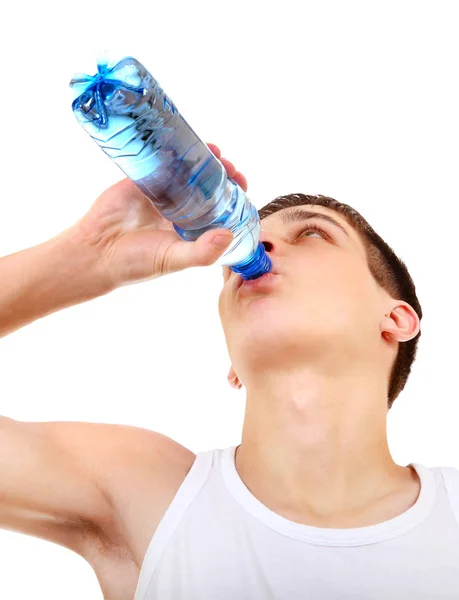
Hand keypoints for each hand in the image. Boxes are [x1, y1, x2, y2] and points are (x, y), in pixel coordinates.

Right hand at [73, 143, 247, 288]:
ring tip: (215, 154)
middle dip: (223, 174)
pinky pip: (163, 160)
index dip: (233, 196)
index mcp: (192, 229)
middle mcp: (180, 209)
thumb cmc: (135, 263)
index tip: (241, 186)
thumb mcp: (173, 260)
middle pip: (208, 185)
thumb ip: (201, 252)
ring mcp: (162, 192)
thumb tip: (228, 235)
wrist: (95, 252)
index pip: (220, 208)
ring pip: (188, 170)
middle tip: (230, 168)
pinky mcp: (143, 179)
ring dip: (204, 159)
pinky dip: (176, 150)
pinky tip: (188, 144)